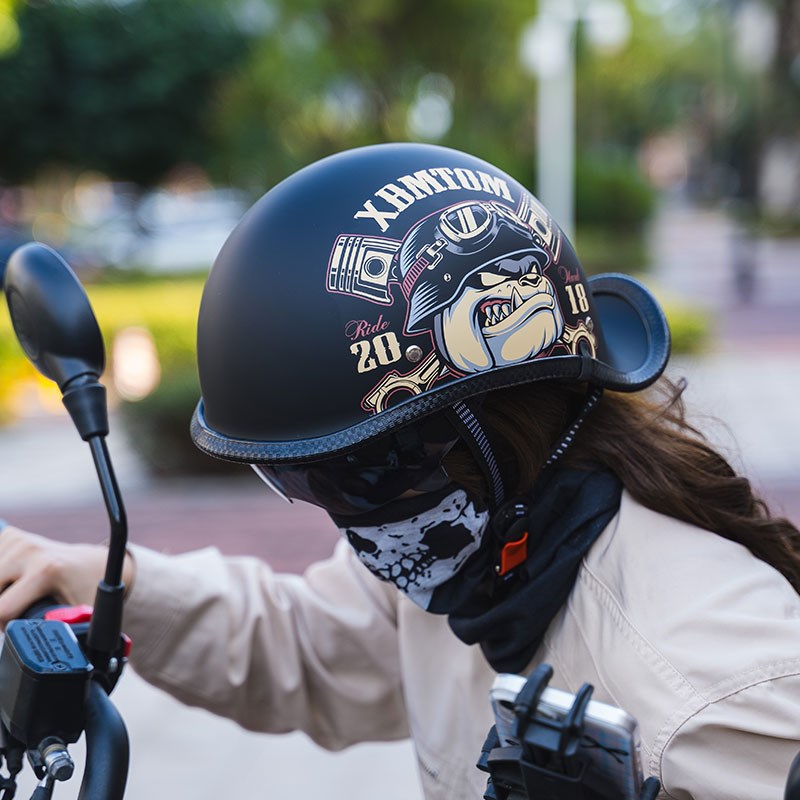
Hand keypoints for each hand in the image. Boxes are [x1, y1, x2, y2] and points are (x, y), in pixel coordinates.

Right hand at [0, 524, 134, 626]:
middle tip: (15, 616)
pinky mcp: (10, 536)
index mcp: (47, 570)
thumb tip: (68, 657)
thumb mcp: (82, 615)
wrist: (93, 563)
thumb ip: (66, 632)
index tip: (9, 631)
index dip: (2, 627)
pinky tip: (11, 582)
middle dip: (1, 611)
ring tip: (14, 600)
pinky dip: (0, 579)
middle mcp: (30, 550)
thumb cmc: (87, 591)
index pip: (1, 609)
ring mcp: (18, 540)